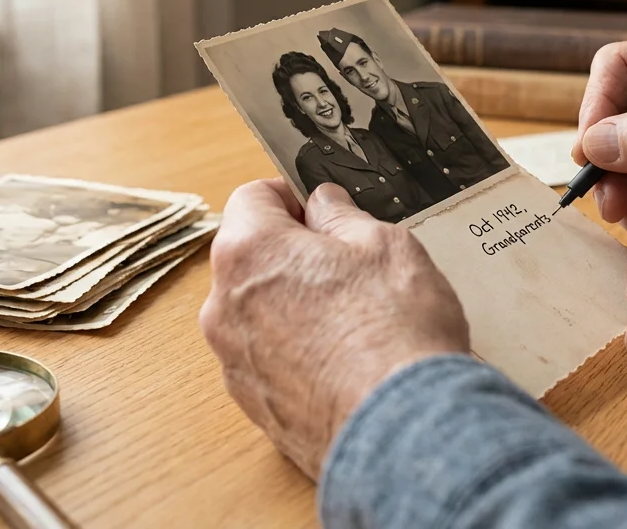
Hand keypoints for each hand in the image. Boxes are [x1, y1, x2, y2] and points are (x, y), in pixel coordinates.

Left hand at [200, 179, 468, 478]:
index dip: (291, 195)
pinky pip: (270, 360)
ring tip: (355, 318)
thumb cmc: (396, 332)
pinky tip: (346, 359)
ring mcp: (234, 362)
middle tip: (351, 263)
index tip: (323, 207)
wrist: (401, 432)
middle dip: (294, 253)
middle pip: (251, 258)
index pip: (252, 197)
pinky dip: (298, 352)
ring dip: (295, 304)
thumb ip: (342, 216)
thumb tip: (324, 205)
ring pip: (259, 311)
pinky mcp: (254, 406)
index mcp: (249, 252)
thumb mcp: (385, 244)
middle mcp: (224, 307)